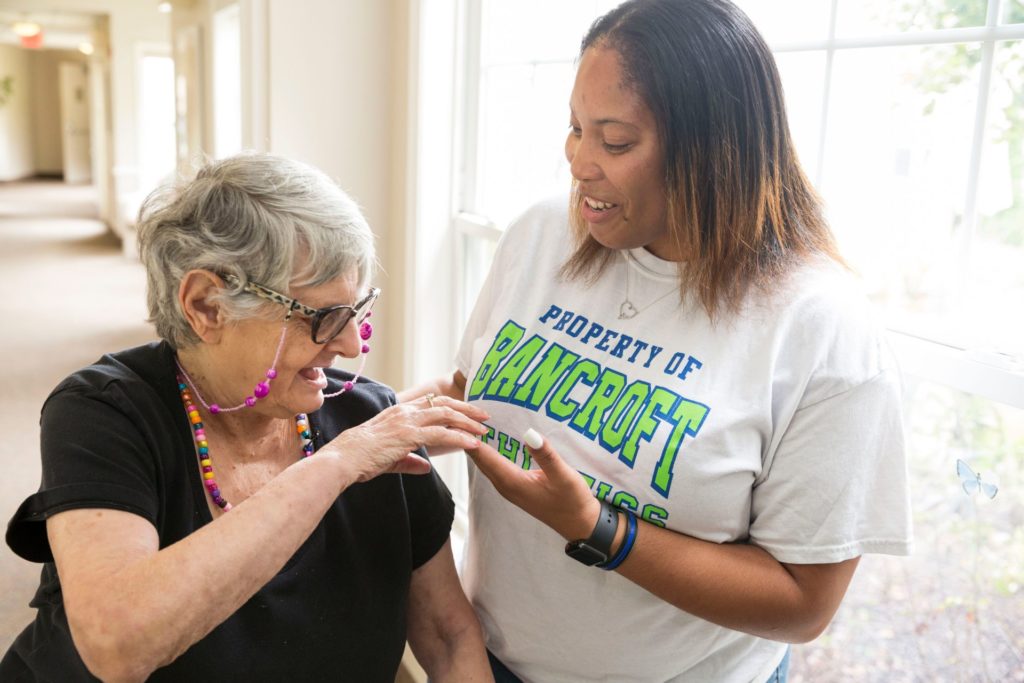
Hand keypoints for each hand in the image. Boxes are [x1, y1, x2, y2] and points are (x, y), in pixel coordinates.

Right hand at [327, 395, 489, 482]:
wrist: (343, 459)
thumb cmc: (360, 458)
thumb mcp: (390, 457)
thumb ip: (410, 460)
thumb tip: (425, 467)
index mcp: (399, 412)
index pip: (432, 402)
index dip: (453, 406)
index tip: (469, 412)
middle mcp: (405, 412)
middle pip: (444, 404)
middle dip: (467, 410)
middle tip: (485, 417)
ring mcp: (407, 422)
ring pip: (446, 415)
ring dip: (468, 423)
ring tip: (483, 431)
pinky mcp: (408, 435)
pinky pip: (441, 434)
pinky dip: (460, 438)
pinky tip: (472, 444)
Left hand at [466, 428, 600, 540]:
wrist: (580, 524)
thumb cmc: (573, 500)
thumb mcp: (563, 475)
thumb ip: (546, 455)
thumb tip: (529, 434)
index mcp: (512, 482)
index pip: (485, 455)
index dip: (472, 436)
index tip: (461, 417)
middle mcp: (505, 486)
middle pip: (479, 459)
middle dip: (468, 439)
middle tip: (458, 415)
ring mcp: (508, 488)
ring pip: (484, 464)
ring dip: (476, 445)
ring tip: (467, 424)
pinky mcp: (514, 488)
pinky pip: (493, 467)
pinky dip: (486, 453)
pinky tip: (486, 442)